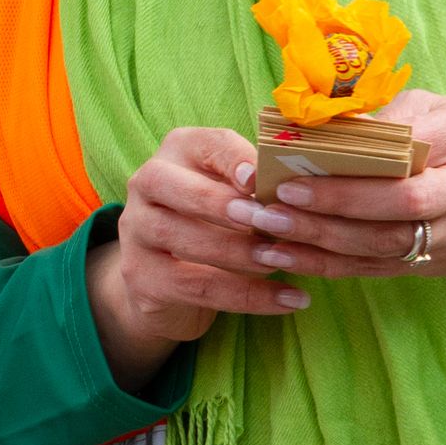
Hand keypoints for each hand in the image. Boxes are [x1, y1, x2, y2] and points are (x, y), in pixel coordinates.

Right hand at [87, 125, 310, 391]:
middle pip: (178, 188)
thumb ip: (260, 184)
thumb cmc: (216, 222)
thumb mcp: (235, 193)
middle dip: (225, 206)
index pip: (207, 144)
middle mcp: (147, 183)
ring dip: (240, 253)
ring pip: (186, 240)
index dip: (235, 160)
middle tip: (270, 221)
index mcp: (178, 151)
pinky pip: (197, 287)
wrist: (166, 279)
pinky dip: (247, 296)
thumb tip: (308, 184)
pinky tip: (286, 300)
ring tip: (283, 262)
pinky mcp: (142, 276)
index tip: (263, 180)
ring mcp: (137, 230)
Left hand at [221, 91, 445, 287]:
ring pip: (383, 249)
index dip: (348, 174)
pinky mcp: (438, 265)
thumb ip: (393, 116)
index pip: (405, 163)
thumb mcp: (444, 110)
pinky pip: (378, 270)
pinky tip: (288, 257)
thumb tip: (321, 130)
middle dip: (327, 213)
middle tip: (269, 208)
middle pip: (394, 213)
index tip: (293, 172)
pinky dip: (331, 266)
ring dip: (319, 246)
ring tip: (265, 236)